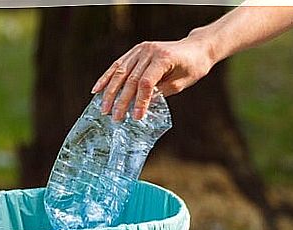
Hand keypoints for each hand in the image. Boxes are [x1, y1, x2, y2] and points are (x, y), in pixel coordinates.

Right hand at [91, 35, 214, 120]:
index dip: (140, 101)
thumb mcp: (180, 84)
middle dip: (121, 100)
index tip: (136, 117)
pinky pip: (118, 65)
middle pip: (130, 79)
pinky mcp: (136, 50)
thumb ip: (159, 93)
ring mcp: (141, 49)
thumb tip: (140, 106)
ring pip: (120, 72)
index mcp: (163, 58)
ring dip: (110, 92)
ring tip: (104, 108)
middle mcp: (149, 51)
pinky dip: (106, 78)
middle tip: (115, 117)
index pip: (146, 83)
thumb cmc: (192, 67)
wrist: (196, 48)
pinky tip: (97, 89)